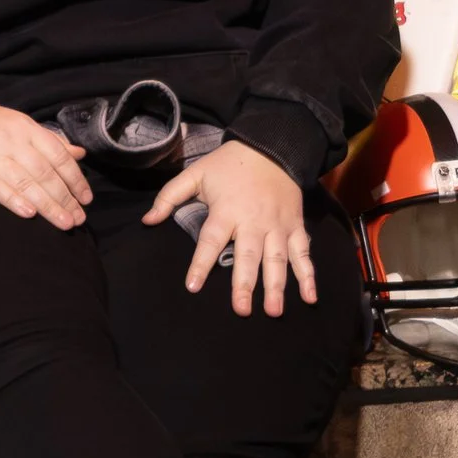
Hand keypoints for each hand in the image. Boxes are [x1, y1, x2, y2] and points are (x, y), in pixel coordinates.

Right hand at [0, 105, 92, 228]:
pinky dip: (13, 200)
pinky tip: (29, 214)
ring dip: (48, 205)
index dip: (75, 178)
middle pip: (44, 173)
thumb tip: (80, 154)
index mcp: (27, 128)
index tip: (86, 199)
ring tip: (64, 223)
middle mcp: (12, 142)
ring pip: (25, 182)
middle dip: (65, 198)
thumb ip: (50, 141)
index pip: (58, 155)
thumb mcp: (21, 125)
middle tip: (78, 219)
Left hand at [145, 140, 316, 317]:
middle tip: (241, 310)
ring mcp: (277, 225)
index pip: (211, 241)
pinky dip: (308, 275)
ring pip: (277, 260)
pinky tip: (310, 297)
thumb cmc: (230, 163)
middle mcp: (253, 221)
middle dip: (244, 284)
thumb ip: (170, 196)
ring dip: (276, 286)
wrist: (272, 145)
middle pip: (248, 256)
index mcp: (227, 210)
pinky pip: (303, 253)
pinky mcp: (295, 226)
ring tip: (272, 311)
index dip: (201, 263)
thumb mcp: (197, 173)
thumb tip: (147, 221)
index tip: (193, 286)